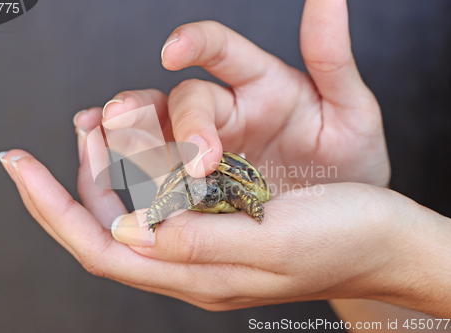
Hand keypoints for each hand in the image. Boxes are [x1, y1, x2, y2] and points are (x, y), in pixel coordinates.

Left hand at [0, 144, 450, 317]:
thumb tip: (127, 231)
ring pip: (132, 214)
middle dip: (75, 182)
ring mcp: (208, 248)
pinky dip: (142, 172)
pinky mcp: (223, 227)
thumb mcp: (273, 239)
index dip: (54, 206)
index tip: (20, 165)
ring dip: (106, 173)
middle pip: (108, 231)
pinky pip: (164, 202)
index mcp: (202, 274)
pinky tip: (142, 147)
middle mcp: (196, 267)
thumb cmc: (343, 236)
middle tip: (73, 129)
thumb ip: (198, 241)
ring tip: (94, 128)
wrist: (386, 242)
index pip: (103, 246)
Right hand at [103, 0, 389, 186]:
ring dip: (128, 134)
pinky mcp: (198, 185)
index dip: (195, 43)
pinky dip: (127, 166)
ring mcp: (208, 149)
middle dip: (157, 111)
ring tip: (98, 136)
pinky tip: (102, 166)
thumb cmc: (350, 160)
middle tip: (134, 125)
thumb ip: (331, 58)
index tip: (173, 52)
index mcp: (262, 84)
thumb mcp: (352, 111)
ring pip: (158, 131)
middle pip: (180, 99)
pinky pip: (159, 172)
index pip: (221, 50)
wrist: (344, 217)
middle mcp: (228, 112)